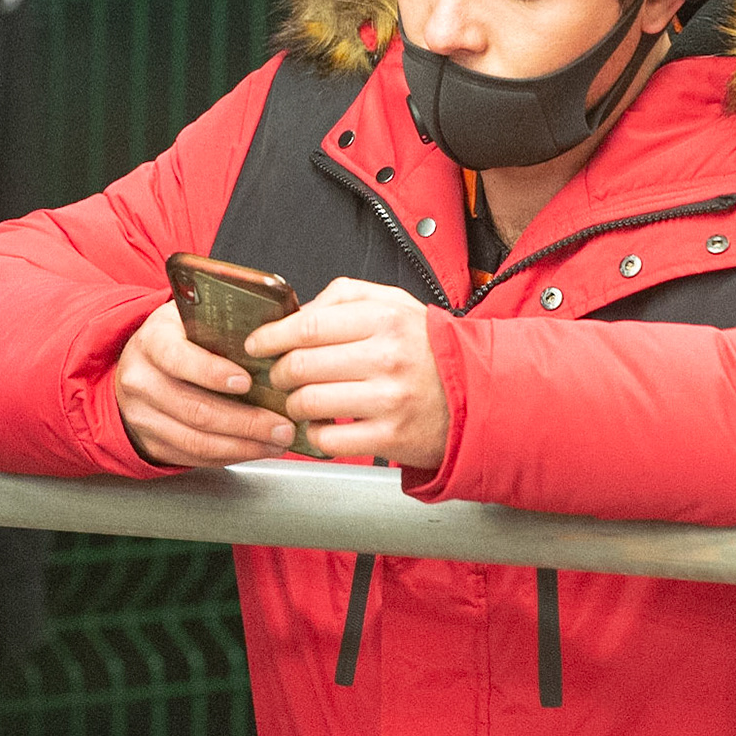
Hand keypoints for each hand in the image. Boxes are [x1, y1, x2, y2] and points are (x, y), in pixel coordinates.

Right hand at [114, 300, 295, 466]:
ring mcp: (143, 415)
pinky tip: (255, 449)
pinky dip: (229, 456)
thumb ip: (227, 319)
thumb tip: (275, 320)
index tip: (246, 381)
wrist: (142, 364)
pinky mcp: (151, 442)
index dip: (212, 372)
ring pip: (196, 440)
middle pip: (195, 408)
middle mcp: (142, 380)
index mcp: (153, 341)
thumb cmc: (181, 337)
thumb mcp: (194, 316)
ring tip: (276, 441)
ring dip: (243, 445)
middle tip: (281, 424)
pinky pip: (193, 457)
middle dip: (246, 421)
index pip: (178, 358)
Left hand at [248, 278, 450, 469]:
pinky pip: (327, 438)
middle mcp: (386, 356)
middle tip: (279, 375)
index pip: (308, 326)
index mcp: (385, 318)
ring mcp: (388, 399)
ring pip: (308, 402)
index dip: (271, 336)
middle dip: (278, 373)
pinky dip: (315, 433)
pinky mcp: (389, 437)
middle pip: (300, 365)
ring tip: (301, 400)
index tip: (257, 344)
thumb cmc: (428, 349)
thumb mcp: (396, 304)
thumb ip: (345, 296)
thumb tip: (295, 312)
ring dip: (293, 403)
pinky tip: (323, 423)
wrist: (478, 395)